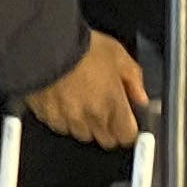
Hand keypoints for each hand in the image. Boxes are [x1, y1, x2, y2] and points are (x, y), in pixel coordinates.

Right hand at [25, 28, 149, 147]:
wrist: (46, 46)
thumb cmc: (81, 48)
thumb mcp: (117, 54)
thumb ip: (133, 79)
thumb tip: (140, 96)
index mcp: (113, 104)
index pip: (127, 136)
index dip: (128, 130)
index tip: (126, 122)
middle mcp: (91, 117)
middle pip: (106, 140)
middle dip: (108, 128)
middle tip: (104, 109)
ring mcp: (68, 119)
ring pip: (82, 134)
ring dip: (85, 124)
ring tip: (81, 101)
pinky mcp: (48, 117)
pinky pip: (59, 126)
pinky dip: (63, 117)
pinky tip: (63, 99)